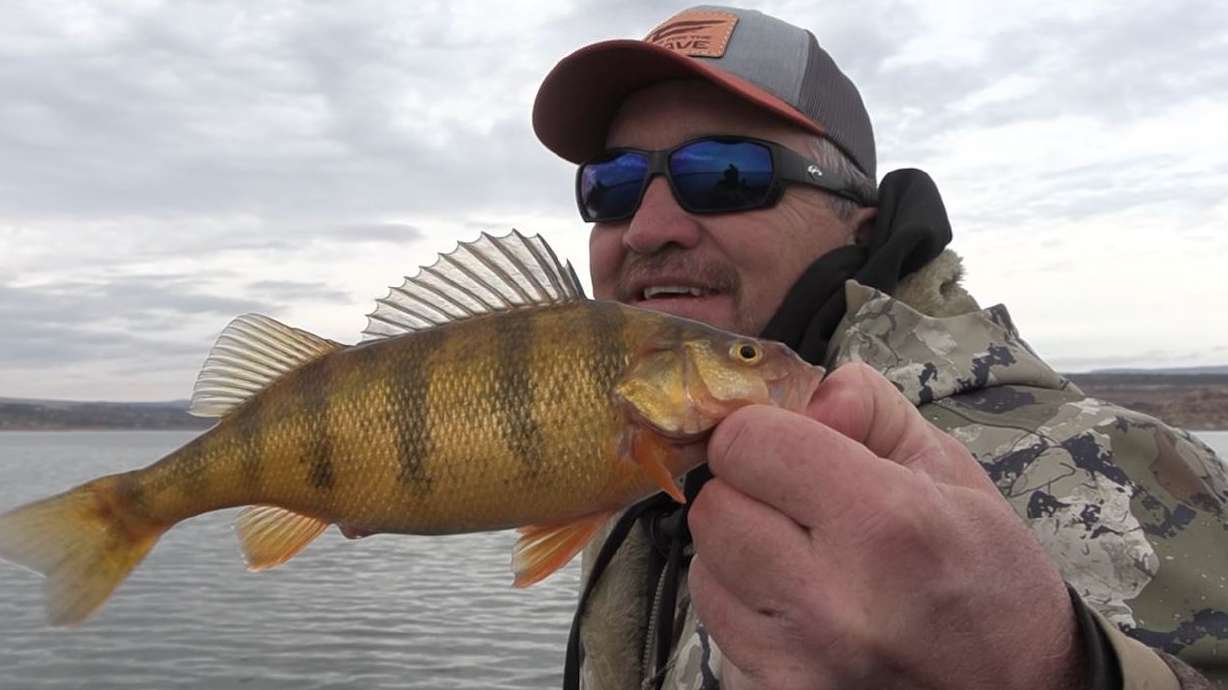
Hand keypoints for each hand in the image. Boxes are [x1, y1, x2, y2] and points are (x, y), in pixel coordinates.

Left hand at [688, 363, 1082, 689]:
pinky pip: (719, 625)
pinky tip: (795, 600)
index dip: (763, 431)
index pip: (746, 444)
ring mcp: (798, 659)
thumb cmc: (987, 574)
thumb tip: (804, 393)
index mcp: (884, 523)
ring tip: (800, 554)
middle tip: (794, 500)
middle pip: (713, 507)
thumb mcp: (949, 468)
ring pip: (704, 568)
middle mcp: (832, 599)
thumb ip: (869, 408)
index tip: (788, 442)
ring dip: (739, 548)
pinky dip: (743, 602)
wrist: (1017, 688)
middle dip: (746, 488)